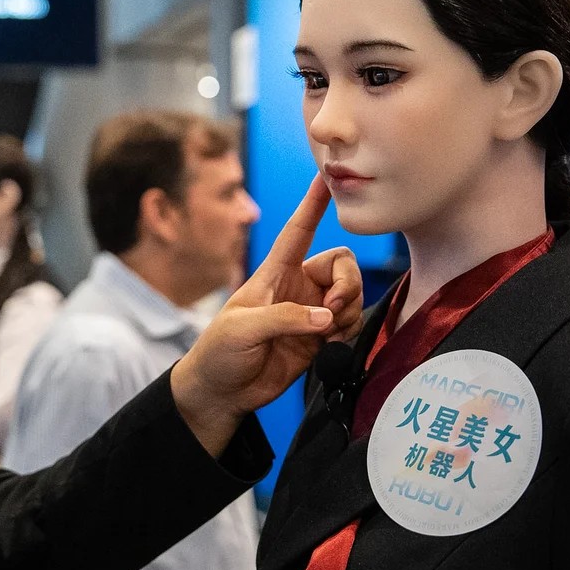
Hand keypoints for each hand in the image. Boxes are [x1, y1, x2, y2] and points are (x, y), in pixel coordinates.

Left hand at [171, 175, 362, 454]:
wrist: (222, 393)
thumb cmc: (219, 352)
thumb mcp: (243, 329)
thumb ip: (286, 319)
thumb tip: (326, 317)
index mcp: (273, 274)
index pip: (298, 231)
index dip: (312, 204)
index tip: (327, 177)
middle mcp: (296, 286)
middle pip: (341, 264)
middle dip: (348, 282)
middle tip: (335, 307)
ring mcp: (309, 311)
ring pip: (350, 295)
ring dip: (348, 311)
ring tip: (326, 332)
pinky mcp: (319, 337)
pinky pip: (349, 323)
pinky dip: (347, 331)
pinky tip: (328, 345)